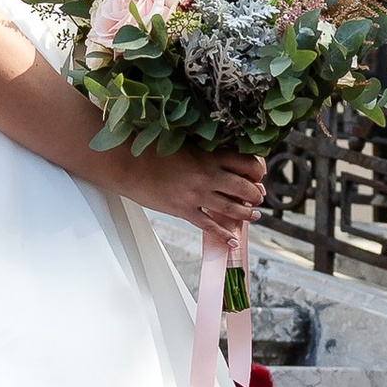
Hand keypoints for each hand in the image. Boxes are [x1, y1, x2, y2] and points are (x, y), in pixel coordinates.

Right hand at [135, 147, 266, 245]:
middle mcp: (207, 175)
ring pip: (232, 208)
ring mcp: (196, 195)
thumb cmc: (152, 151)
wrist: (127, 164)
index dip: (258, 169)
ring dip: (247, 213)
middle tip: (259, 197)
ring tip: (254, 215)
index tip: (259, 174)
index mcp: (209, 155)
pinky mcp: (184, 210)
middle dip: (256, 194)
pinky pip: (209, 226)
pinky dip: (224, 236)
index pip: (246, 162)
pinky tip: (233, 241)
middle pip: (244, 187)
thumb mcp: (185, 144)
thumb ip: (204, 153)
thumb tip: (221, 162)